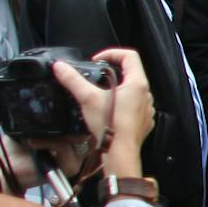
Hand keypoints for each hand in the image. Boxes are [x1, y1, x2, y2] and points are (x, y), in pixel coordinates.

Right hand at [50, 47, 152, 179]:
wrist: (120, 153)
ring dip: (118, 89)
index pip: (129, 56)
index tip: (97, 60)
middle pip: (131, 73)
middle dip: (112, 72)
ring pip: (133, 91)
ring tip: (100, 95)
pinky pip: (134, 107)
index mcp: (137, 83)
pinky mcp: (144, 121)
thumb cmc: (110, 126)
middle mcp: (146, 94)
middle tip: (96, 77)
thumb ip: (73, 80)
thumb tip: (60, 67)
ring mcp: (147, 109)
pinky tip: (109, 112)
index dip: (112, 53)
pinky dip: (122, 105)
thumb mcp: (88, 98)